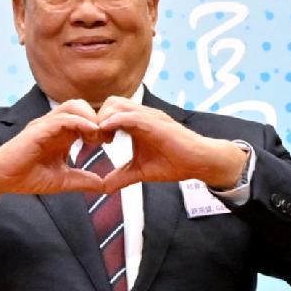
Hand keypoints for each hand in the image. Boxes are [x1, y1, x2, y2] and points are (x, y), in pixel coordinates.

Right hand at [0, 99, 116, 199]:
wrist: (2, 177)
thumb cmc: (26, 176)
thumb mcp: (62, 180)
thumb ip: (82, 180)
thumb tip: (103, 186)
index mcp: (62, 135)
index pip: (86, 119)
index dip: (102, 126)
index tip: (111, 140)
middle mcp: (55, 125)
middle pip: (82, 106)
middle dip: (99, 118)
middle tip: (107, 136)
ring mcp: (46, 124)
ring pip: (74, 106)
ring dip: (90, 117)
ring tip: (99, 134)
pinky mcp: (39, 128)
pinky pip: (63, 118)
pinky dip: (79, 122)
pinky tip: (90, 133)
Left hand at [97, 97, 252, 191]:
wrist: (200, 162)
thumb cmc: (174, 163)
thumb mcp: (140, 172)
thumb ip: (121, 177)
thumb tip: (103, 188)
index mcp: (136, 123)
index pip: (109, 112)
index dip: (95, 124)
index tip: (90, 141)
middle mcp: (141, 115)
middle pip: (109, 103)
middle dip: (96, 118)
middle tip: (93, 139)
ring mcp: (149, 116)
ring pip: (117, 104)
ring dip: (103, 119)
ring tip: (100, 139)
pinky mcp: (156, 122)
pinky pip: (131, 115)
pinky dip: (115, 121)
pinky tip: (107, 133)